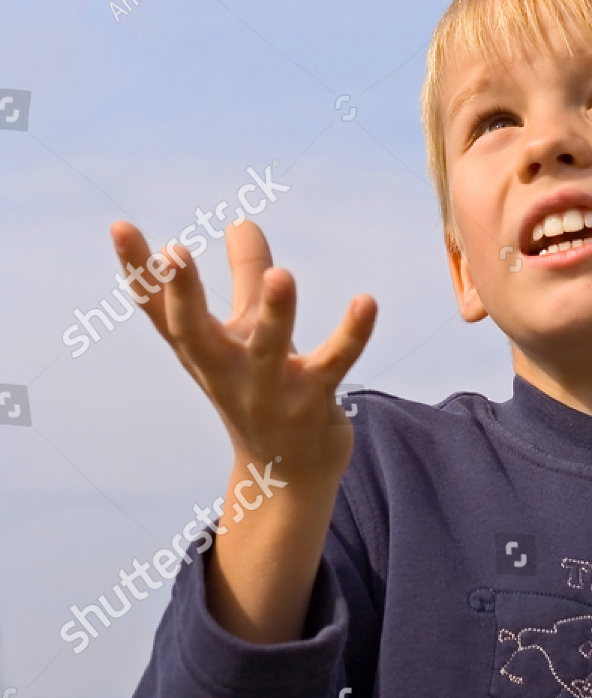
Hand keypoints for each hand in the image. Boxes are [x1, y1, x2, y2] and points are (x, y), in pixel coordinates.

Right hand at [109, 218, 376, 484]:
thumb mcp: (246, 330)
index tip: (118, 226)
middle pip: (194, 332)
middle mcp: (225, 371)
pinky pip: (334, 363)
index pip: (159, 309)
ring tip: (281, 274)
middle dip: (182, 293)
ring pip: (268, 348)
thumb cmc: (261, 387)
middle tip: (173, 252)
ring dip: (275, 312)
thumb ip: (247, 275)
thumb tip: (242, 222)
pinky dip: (352, 334)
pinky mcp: (312, 401)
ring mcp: (268, 390)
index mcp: (201, 350)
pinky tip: (366, 302)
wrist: (288, 476)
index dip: (137, 270)